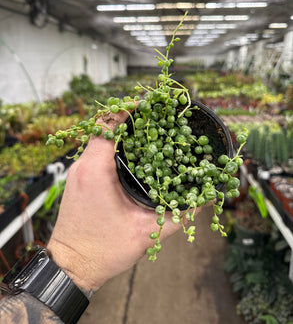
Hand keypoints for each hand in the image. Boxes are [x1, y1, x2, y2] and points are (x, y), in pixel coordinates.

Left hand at [47, 110, 200, 294]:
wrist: (71, 265)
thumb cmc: (104, 250)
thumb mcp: (147, 232)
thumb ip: (180, 215)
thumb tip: (205, 200)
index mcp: (97, 171)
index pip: (107, 124)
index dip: (126, 109)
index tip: (147, 105)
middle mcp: (83, 166)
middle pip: (102, 127)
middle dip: (126, 117)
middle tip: (152, 117)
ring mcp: (77, 172)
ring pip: (97, 138)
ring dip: (118, 131)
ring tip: (145, 131)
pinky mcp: (78, 179)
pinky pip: (94, 151)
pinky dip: (111, 145)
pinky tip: (130, 153)